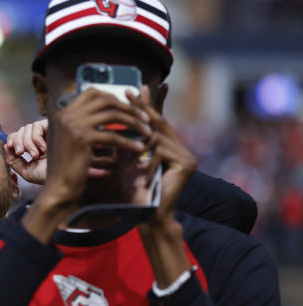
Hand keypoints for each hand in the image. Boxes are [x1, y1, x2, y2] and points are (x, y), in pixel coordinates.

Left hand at [5, 119, 47, 183]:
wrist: (63, 178)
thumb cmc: (48, 176)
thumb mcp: (26, 171)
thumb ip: (13, 161)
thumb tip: (5, 145)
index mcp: (33, 147)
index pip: (17, 136)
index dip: (12, 140)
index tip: (12, 149)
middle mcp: (40, 138)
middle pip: (21, 129)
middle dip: (18, 141)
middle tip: (20, 153)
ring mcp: (47, 132)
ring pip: (28, 127)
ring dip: (28, 143)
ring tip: (36, 156)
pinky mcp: (53, 127)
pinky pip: (37, 126)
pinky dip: (36, 138)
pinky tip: (43, 149)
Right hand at [23, 89, 149, 241]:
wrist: (58, 188)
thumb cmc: (69, 167)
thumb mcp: (73, 140)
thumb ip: (85, 123)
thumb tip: (111, 112)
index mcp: (63, 112)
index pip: (92, 92)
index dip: (113, 97)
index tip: (128, 107)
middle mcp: (66, 115)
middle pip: (105, 100)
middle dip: (128, 107)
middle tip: (145, 118)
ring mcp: (73, 125)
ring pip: (113, 115)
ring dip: (134, 122)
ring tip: (147, 132)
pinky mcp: (82, 139)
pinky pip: (113, 136)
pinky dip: (129, 142)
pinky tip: (139, 148)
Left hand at [128, 86, 196, 225]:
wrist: (146, 216)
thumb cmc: (135, 191)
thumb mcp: (127, 160)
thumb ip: (127, 141)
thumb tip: (117, 117)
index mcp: (170, 147)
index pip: (156, 123)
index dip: (145, 105)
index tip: (133, 89)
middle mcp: (182, 149)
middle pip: (158, 125)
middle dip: (141, 109)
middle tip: (128, 92)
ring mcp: (188, 157)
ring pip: (157, 138)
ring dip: (140, 148)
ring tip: (131, 163)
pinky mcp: (187, 164)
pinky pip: (161, 153)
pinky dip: (148, 163)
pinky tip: (143, 177)